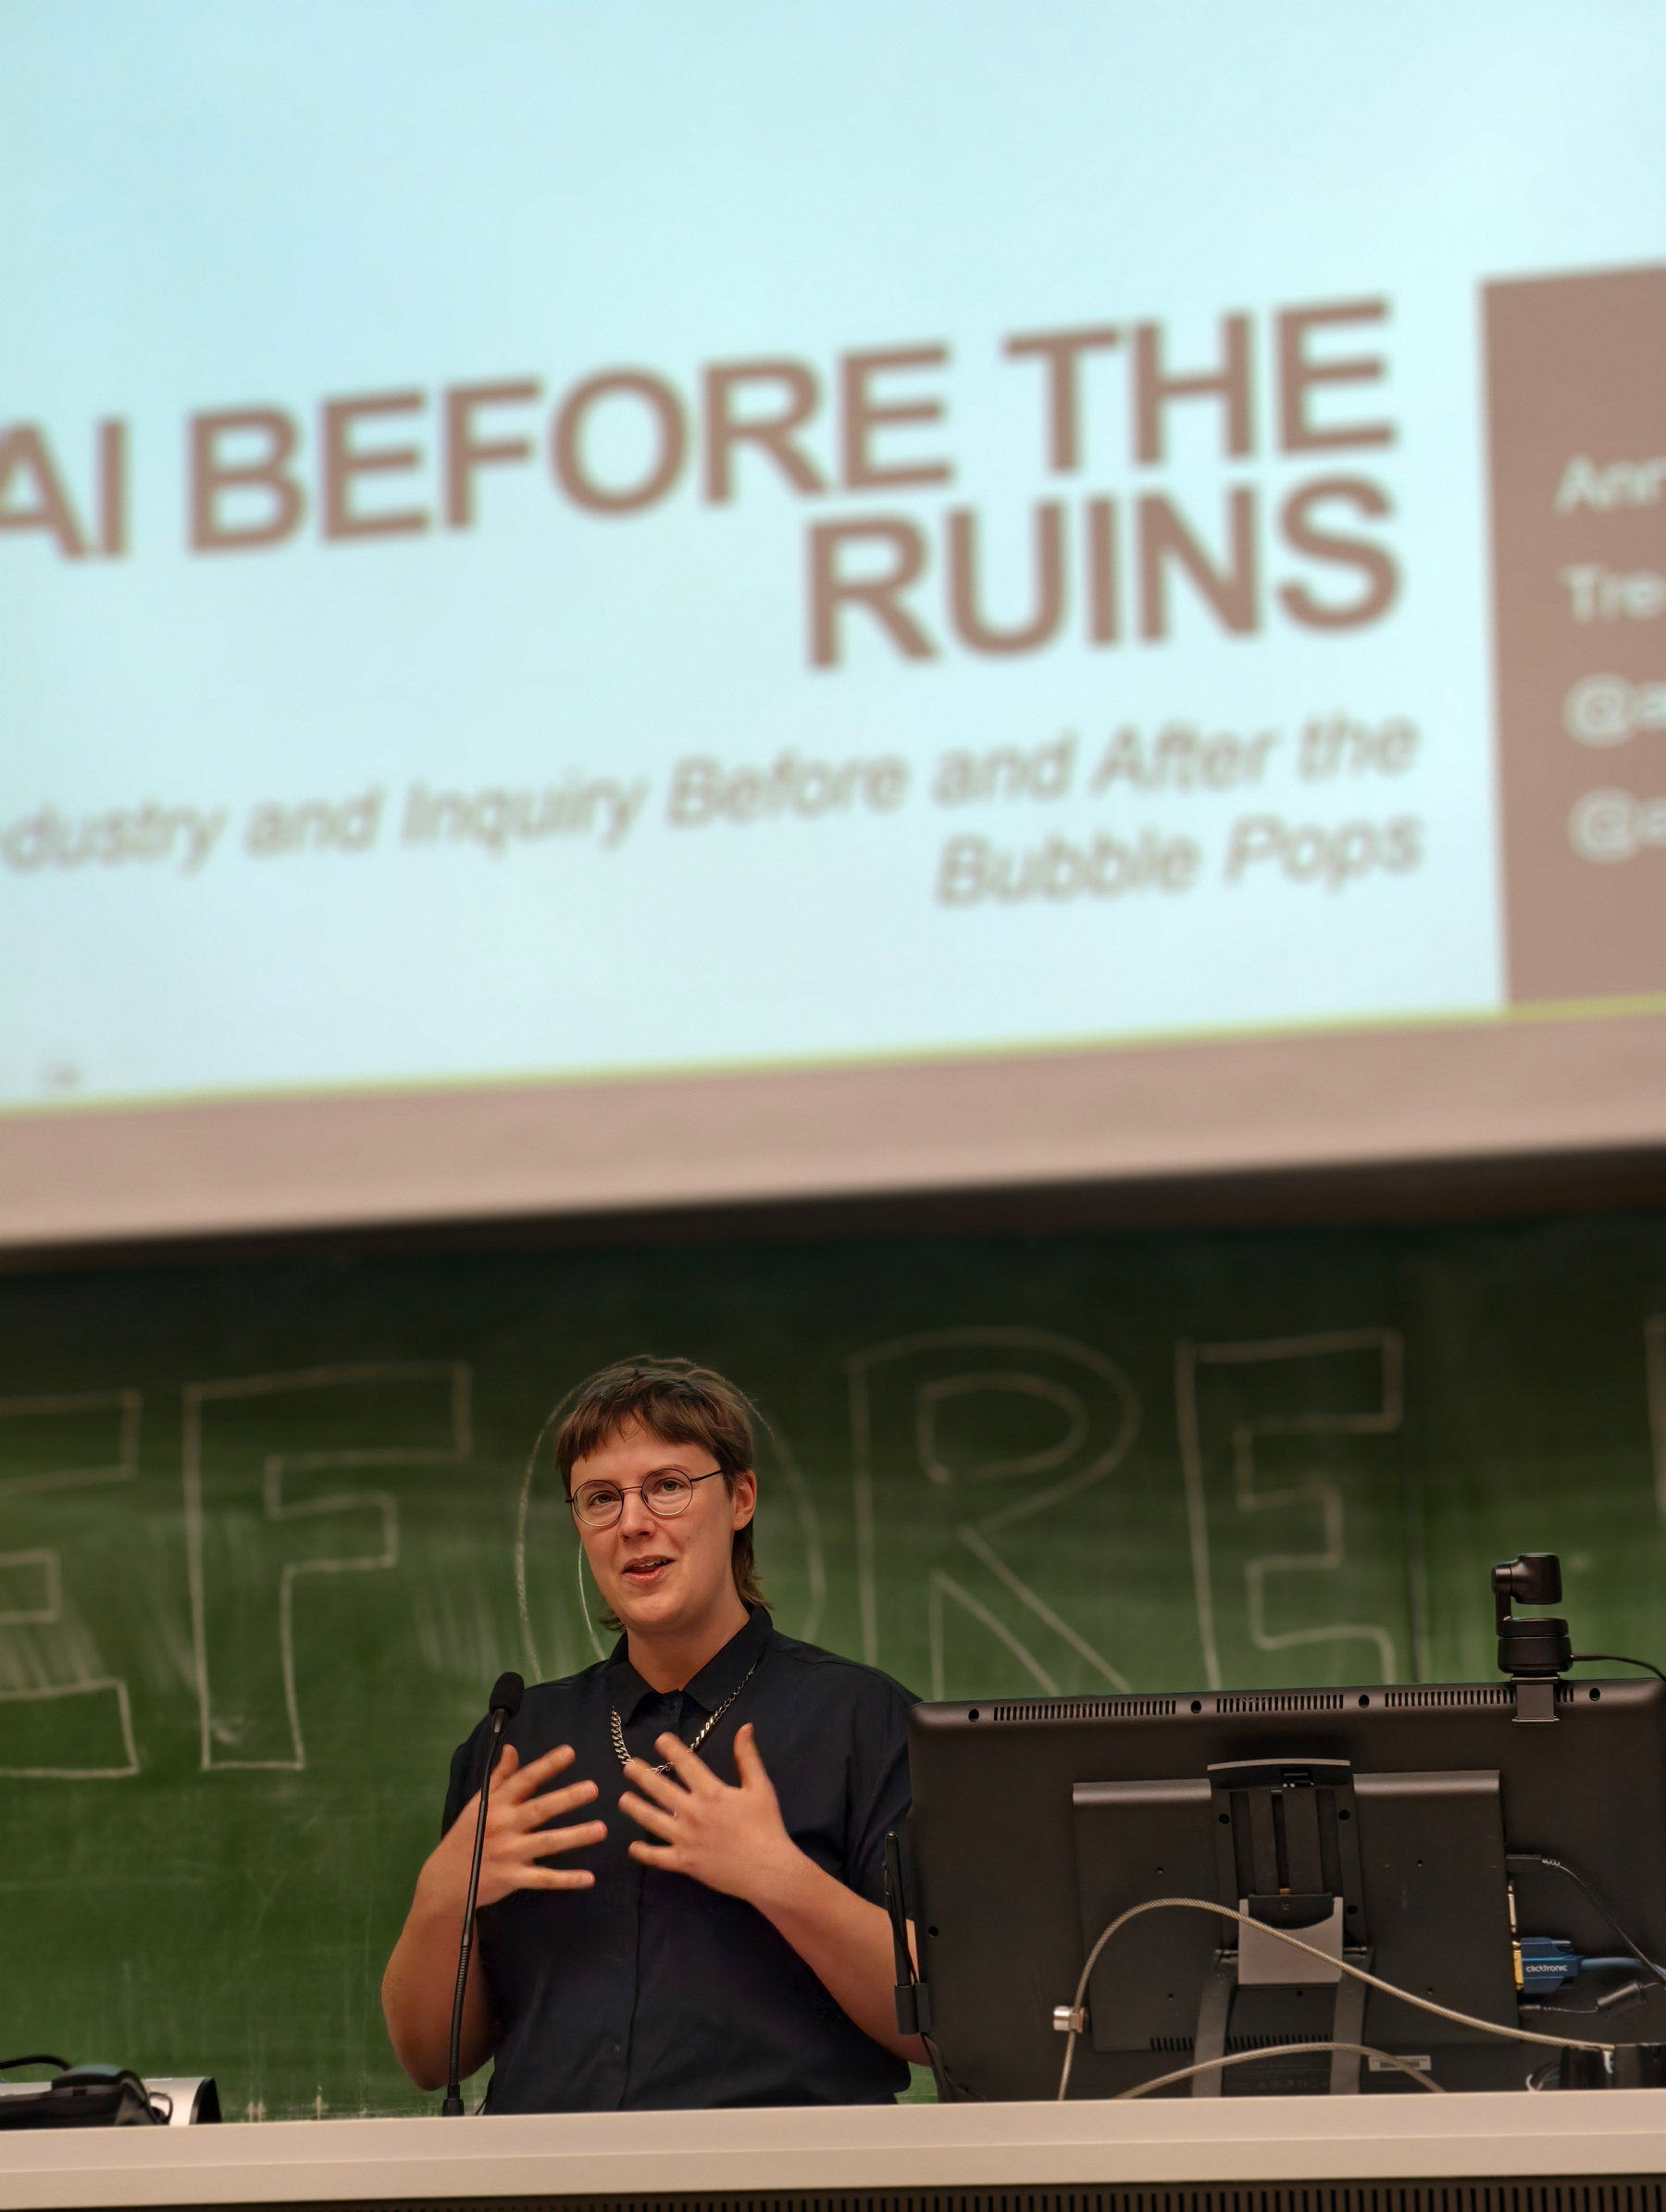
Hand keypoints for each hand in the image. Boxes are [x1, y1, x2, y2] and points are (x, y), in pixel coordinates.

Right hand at [417, 1742, 605, 1918]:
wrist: (446, 1880)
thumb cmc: (467, 1836)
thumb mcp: (479, 1803)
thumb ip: (499, 1777)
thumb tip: (512, 1748)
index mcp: (496, 1804)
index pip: (524, 1780)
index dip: (546, 1766)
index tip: (570, 1752)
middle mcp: (504, 1826)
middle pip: (540, 1810)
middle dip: (566, 1799)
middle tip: (593, 1788)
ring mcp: (509, 1853)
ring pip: (547, 1843)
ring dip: (575, 1836)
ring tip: (601, 1829)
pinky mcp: (513, 1878)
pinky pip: (544, 1879)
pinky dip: (566, 1880)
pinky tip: (589, 1878)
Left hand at [619, 1722, 801, 1907]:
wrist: (767, 1869)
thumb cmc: (766, 1826)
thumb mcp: (760, 1787)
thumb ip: (748, 1757)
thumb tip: (744, 1727)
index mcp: (711, 1792)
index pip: (686, 1764)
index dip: (671, 1749)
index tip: (659, 1739)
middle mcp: (692, 1812)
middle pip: (661, 1790)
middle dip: (643, 1776)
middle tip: (628, 1766)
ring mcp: (685, 1839)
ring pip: (653, 1820)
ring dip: (635, 1808)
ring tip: (622, 1799)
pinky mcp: (684, 1862)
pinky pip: (658, 1857)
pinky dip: (644, 1853)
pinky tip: (632, 1847)